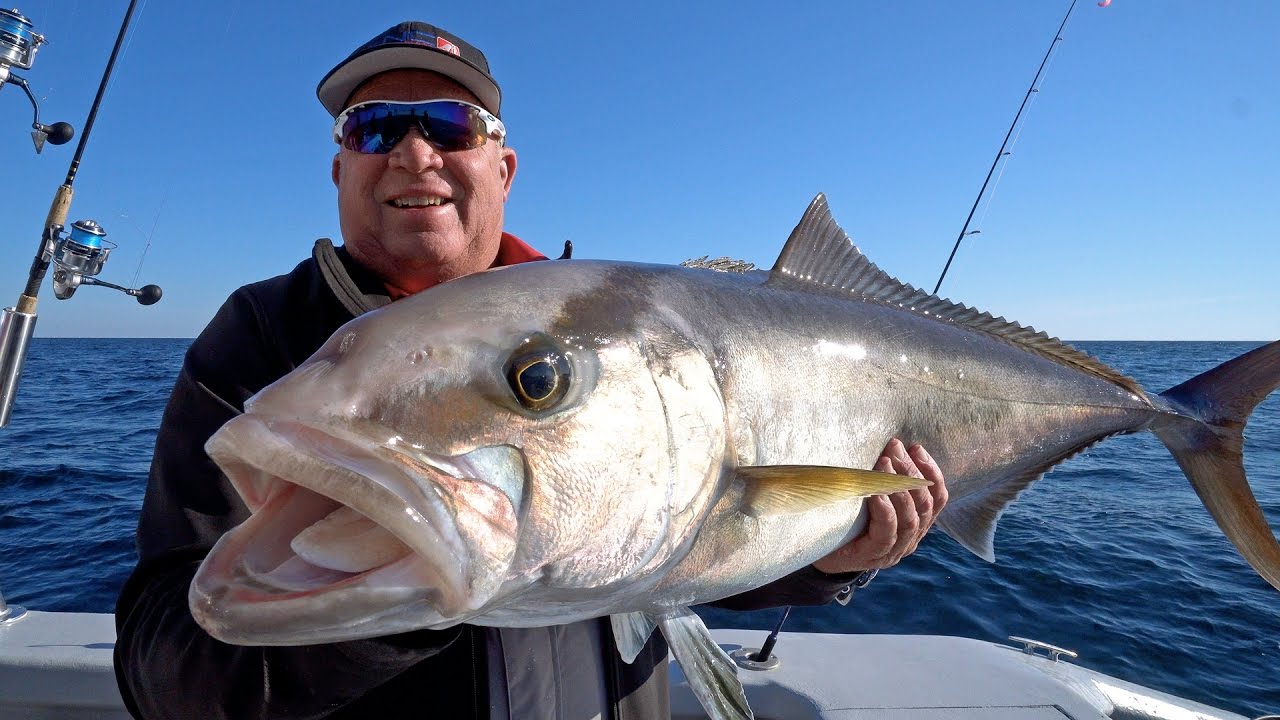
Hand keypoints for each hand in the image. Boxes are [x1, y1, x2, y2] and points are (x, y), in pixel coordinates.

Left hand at [811, 439, 947, 573]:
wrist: (823, 553)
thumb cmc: (849, 519)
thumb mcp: (872, 497)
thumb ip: (885, 480)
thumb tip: (891, 446)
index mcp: (916, 523)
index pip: (937, 498)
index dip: (931, 471)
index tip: (916, 448)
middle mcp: (910, 538)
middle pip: (923, 504)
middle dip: (911, 472)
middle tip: (895, 449)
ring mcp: (894, 549)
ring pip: (910, 519)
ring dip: (899, 487)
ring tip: (885, 464)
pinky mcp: (873, 555)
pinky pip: (886, 533)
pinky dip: (885, 511)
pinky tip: (877, 495)